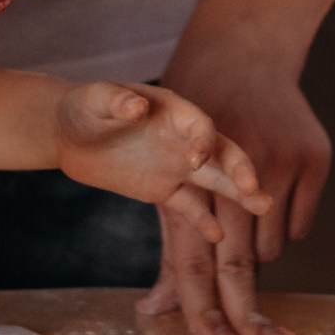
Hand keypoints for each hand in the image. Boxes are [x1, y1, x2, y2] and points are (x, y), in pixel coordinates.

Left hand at [55, 82, 268, 231]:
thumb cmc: (85, 106)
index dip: (203, 141)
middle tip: (255, 189)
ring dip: (239, 194)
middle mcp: (184, 138)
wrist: (70, 131)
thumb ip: (117, 100)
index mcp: (174, 111)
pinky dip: (202, 221)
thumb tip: (136, 106)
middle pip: (221, 153)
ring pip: (215, 181)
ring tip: (264, 207)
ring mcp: (177, 165)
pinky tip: (217, 236)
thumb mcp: (96, 98)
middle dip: (239, 170)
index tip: (196, 160)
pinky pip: (188, 206)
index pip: (200, 125)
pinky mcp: (165, 189)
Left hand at [142, 21, 319, 334]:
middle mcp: (234, 181)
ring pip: (272, 249)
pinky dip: (283, 226)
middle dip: (250, 315)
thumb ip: (170, 251)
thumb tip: (153, 311)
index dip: (206, 310)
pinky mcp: (312, 161)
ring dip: (258, 252)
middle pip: (240, 266)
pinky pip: (299, 226)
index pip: (196, 264)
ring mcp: (279, 169)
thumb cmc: (188, 128)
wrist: (239, 55)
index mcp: (190, 187)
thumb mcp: (167, 180)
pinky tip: (271, 196)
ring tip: (245, 216)